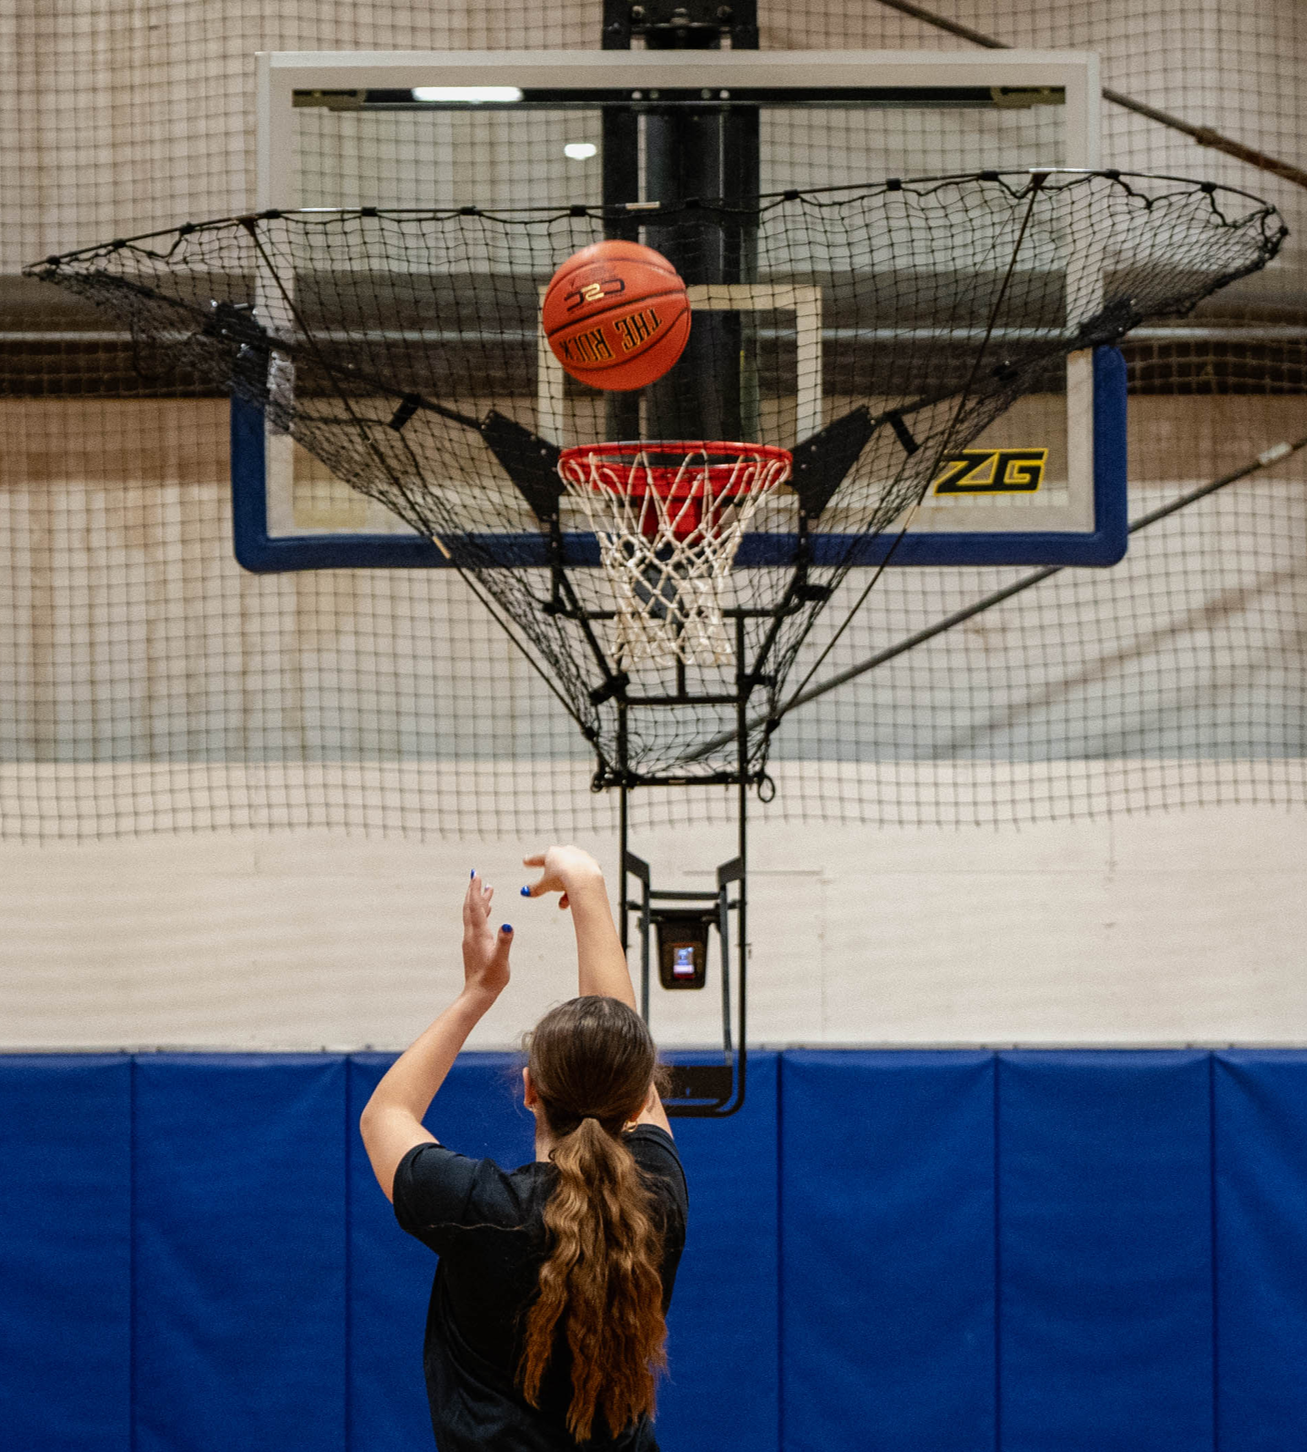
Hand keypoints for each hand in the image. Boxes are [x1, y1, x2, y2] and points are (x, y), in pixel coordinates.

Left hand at [463, 872, 512, 998]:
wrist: (478, 994)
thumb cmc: (491, 978)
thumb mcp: (501, 960)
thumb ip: (505, 942)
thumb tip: (507, 924)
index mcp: (479, 935)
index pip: (476, 907)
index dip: (475, 890)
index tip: (475, 875)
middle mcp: (472, 934)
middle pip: (471, 907)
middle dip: (473, 890)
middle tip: (476, 875)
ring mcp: (472, 940)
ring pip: (474, 914)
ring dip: (478, 900)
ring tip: (487, 889)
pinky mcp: (474, 945)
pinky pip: (476, 923)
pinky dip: (482, 912)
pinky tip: (488, 910)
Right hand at [521, 845, 603, 909]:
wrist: (584, 878)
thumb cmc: (563, 878)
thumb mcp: (545, 885)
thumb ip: (535, 888)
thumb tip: (524, 892)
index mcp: (552, 854)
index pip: (538, 858)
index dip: (531, 861)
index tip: (525, 861)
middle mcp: (566, 851)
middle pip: (557, 866)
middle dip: (553, 879)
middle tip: (550, 885)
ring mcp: (580, 856)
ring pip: (570, 874)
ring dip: (566, 888)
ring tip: (564, 903)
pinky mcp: (592, 864)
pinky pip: (582, 876)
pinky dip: (578, 885)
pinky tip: (576, 895)